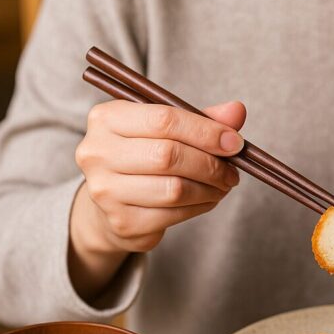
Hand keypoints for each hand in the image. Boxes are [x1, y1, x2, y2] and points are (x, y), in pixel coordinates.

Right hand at [68, 100, 246, 299]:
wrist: (112, 200)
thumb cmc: (144, 154)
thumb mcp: (166, 129)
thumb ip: (200, 119)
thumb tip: (237, 111)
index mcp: (107, 118)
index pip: (164, 119)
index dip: (206, 131)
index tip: (234, 142)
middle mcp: (97, 152)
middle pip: (168, 156)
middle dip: (210, 164)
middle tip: (232, 170)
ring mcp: (105, 190)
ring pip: (173, 189)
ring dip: (210, 188)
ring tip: (223, 185)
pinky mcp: (121, 221)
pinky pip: (173, 214)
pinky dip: (200, 206)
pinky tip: (207, 199)